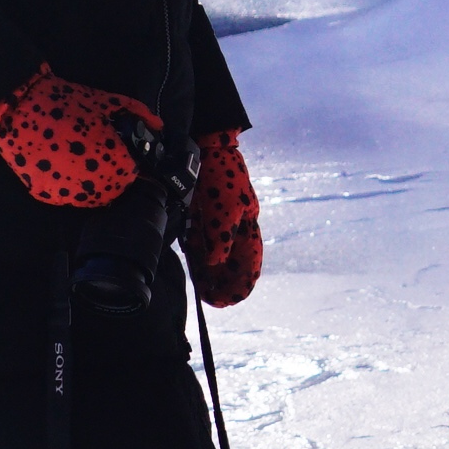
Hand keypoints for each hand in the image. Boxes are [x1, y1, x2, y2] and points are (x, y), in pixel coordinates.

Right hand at [0, 66, 159, 209]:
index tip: (125, 154)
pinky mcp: (44, 194)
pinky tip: (66, 163)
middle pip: (113, 190)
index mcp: (110, 163)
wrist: (19, 106)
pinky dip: (71, 183)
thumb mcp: (109, 102)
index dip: (131, 165)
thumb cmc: (67, 102)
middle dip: (113, 175)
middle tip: (105, 156)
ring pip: (89, 197)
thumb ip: (139, 115)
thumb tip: (158, 126)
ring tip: (84, 159)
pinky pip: (66, 195)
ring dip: (93, 183)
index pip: (132, 176)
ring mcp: (64, 193)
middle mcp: (89, 185)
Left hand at [185, 127, 262, 306]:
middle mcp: (235, 226)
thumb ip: (222, 237)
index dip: (243, 281)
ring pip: (219, 255)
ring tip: (207, 293)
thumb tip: (216, 262)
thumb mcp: (226, 208)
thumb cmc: (223, 177)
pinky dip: (203, 260)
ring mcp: (219, 221)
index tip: (233, 297)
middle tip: (218, 301)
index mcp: (248, 224)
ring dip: (214, 274)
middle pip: (235, 261)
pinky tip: (198, 270)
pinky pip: (204, 244)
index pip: (250, 261)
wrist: (208, 147)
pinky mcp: (203, 217)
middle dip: (228, 282)